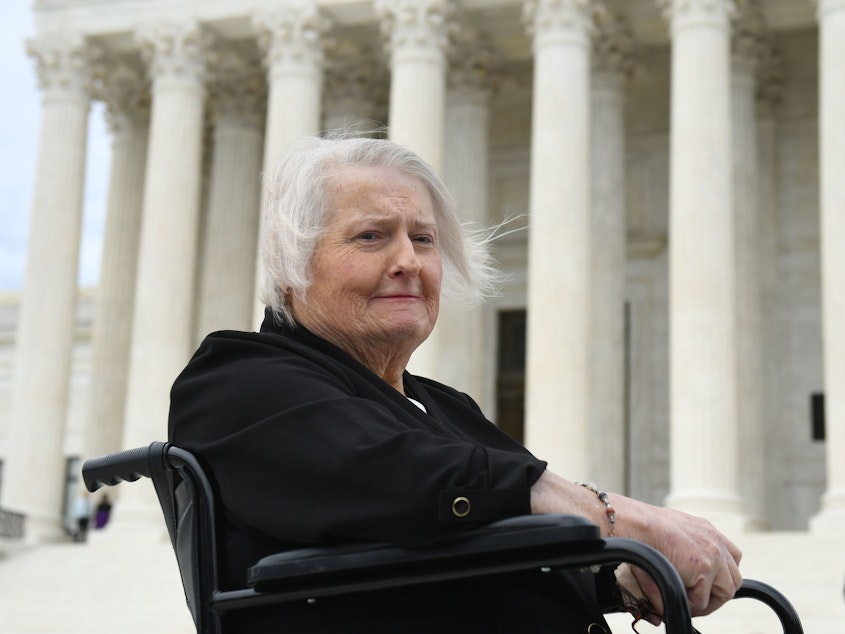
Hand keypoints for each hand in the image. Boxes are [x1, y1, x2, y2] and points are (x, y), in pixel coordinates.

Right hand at [620, 503, 742, 617]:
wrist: (636, 523)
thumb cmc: (641, 529)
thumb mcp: (666, 538)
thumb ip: (677, 557)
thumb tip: (673, 584)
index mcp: (706, 530)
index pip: (730, 557)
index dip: (718, 576)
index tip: (702, 585)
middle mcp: (716, 541)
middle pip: (733, 578)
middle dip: (715, 593)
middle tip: (694, 599)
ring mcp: (714, 555)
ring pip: (725, 592)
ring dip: (704, 600)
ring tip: (683, 600)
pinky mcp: (705, 569)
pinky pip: (702, 602)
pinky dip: (687, 604)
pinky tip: (671, 594)